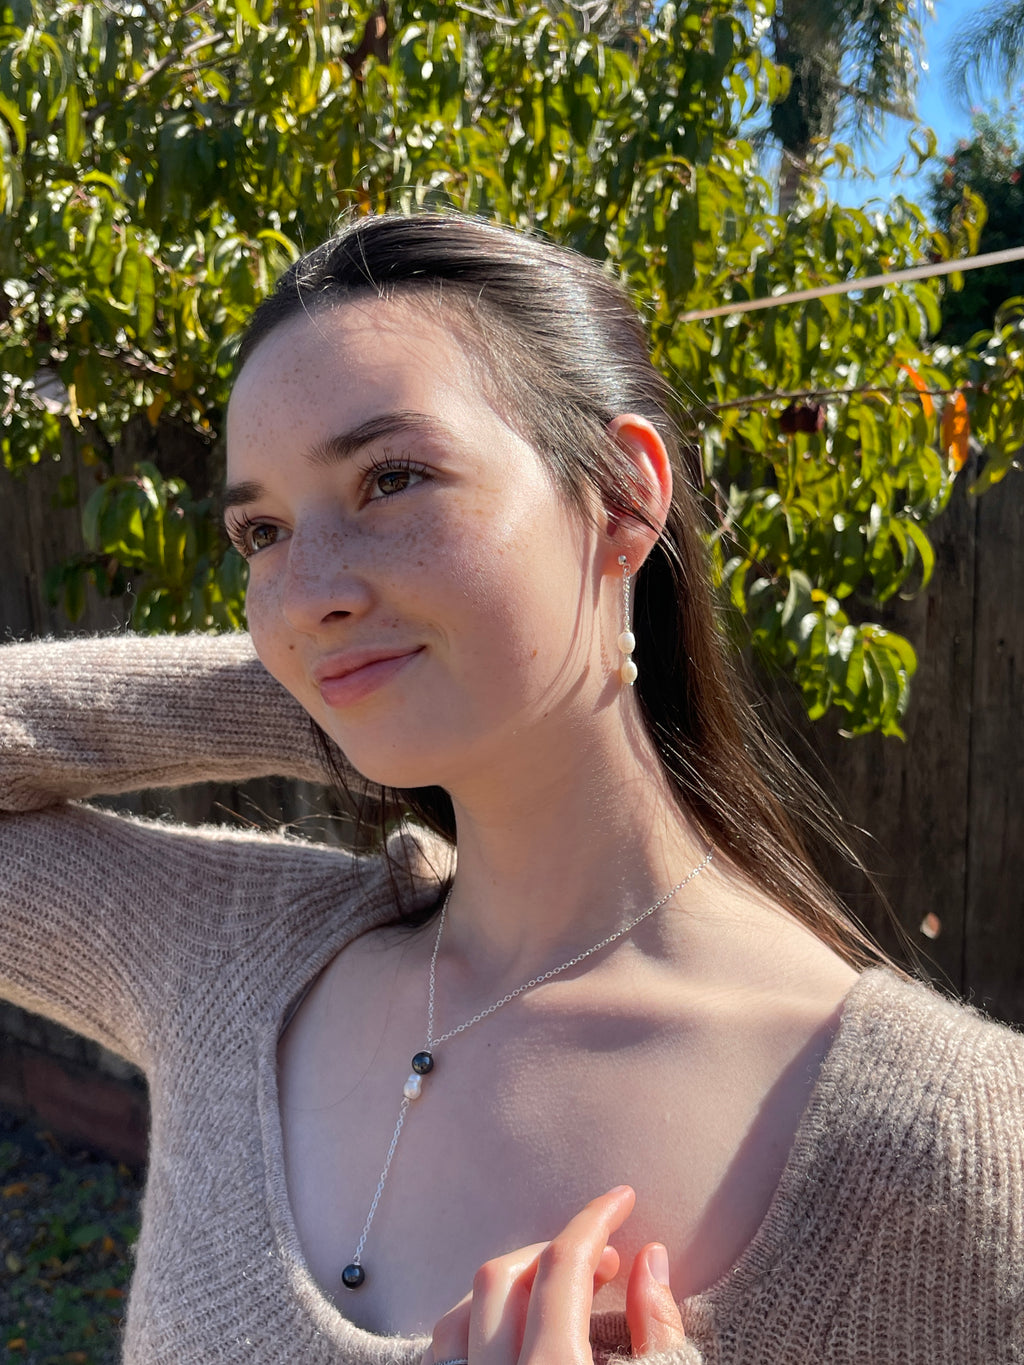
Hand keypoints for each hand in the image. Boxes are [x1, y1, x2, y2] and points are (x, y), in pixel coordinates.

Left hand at [421, 1185, 686, 1364]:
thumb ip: (658, 1331)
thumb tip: (651, 1257)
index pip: (563, 1267)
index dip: (595, 1220)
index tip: (622, 1198)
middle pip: (501, 1279)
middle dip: (551, 1251)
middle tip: (605, 1257)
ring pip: (458, 1318)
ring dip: (506, 1287)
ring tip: (557, 1291)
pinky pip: (445, 1356)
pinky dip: (475, 1328)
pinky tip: (514, 1333)